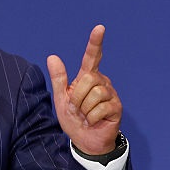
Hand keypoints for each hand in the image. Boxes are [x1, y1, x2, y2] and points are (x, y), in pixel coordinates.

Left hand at [46, 24, 121, 154]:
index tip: (100, 28)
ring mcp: (111, 94)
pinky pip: (100, 108)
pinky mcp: (116, 107)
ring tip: (86, 116)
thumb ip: (59, 79)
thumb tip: (52, 56)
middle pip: (88, 79)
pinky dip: (92, 118)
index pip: (92, 57)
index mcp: (88, 78)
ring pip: (95, 93)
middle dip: (77, 96)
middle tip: (78, 108)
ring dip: (84, 109)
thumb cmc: (74, 119)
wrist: (84, 141)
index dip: (95, 43)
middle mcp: (102, 82)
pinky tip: (94, 122)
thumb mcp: (61, 99)